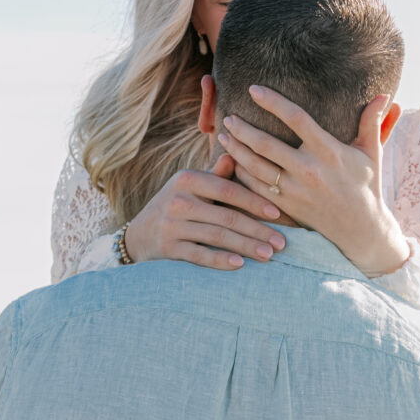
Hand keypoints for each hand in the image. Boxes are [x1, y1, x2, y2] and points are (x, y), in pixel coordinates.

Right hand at [124, 154, 286, 269]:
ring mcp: (172, 224)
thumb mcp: (190, 187)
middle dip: (258, 230)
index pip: (228, 190)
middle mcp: (179, 199)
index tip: (278, 214)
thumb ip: (213, 175)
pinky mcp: (168, 247)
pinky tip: (240, 265)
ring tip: (268, 255)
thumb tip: (234, 155)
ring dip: (246, 247)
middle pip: (227, 216)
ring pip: (217, 236)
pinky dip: (220, 260)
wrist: (138, 235)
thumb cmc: (175, 207)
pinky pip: (199, 255)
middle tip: (282, 243)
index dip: (255, 202)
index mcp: (188, 179)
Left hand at [216, 85, 410, 277]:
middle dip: (242, 129)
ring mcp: (296, 191)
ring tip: (224, 136)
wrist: (361, 229)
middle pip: (266, 144)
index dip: (273, 102)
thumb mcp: (371, 153)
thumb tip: (383, 94)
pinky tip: (232, 163)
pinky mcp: (288, 207)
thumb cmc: (366, 187)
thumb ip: (371, 122)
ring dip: (236, 151)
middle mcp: (309, 170)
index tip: (254, 90)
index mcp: (329, 151)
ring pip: (256, 167)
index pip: (296, 119)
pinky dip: (241, 176)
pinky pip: (256, 189)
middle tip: (229, 117)